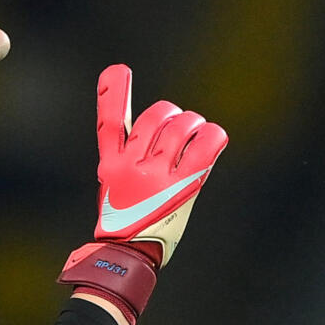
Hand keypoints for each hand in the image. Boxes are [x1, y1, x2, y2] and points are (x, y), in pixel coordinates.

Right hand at [59, 65, 228, 324]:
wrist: (130, 255)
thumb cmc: (126, 219)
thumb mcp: (114, 183)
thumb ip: (128, 153)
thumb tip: (160, 126)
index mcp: (111, 163)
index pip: (111, 120)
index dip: (114, 91)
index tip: (118, 69)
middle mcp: (132, 165)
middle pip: (158, 116)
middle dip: (173, 115)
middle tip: (179, 127)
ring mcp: (157, 175)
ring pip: (183, 126)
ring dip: (193, 125)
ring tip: (195, 135)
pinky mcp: (183, 186)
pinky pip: (206, 145)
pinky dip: (212, 136)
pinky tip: (212, 139)